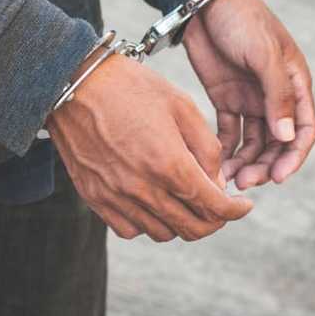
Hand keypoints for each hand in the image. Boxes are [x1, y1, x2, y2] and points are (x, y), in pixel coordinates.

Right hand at [46, 52, 253, 241]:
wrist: (72, 83)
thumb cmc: (129, 87)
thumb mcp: (180, 105)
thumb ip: (206, 147)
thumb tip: (216, 181)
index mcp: (168, 163)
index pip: (213, 207)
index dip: (235, 211)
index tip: (242, 206)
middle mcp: (142, 187)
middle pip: (191, 228)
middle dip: (213, 221)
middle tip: (217, 207)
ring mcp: (115, 195)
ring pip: (161, 233)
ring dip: (181, 223)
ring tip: (184, 202)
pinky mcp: (93, 196)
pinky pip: (129, 229)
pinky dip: (147, 223)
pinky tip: (152, 203)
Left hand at [182, 0, 314, 188]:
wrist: (205, 2)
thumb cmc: (241, 21)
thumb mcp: (264, 55)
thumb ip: (276, 96)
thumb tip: (287, 137)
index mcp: (294, 84)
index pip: (304, 129)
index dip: (294, 156)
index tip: (278, 177)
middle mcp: (275, 96)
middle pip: (278, 142)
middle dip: (265, 165)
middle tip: (246, 183)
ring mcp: (250, 98)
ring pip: (254, 142)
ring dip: (245, 162)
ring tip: (228, 179)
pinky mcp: (225, 98)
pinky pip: (230, 132)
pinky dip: (226, 150)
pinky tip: (215, 165)